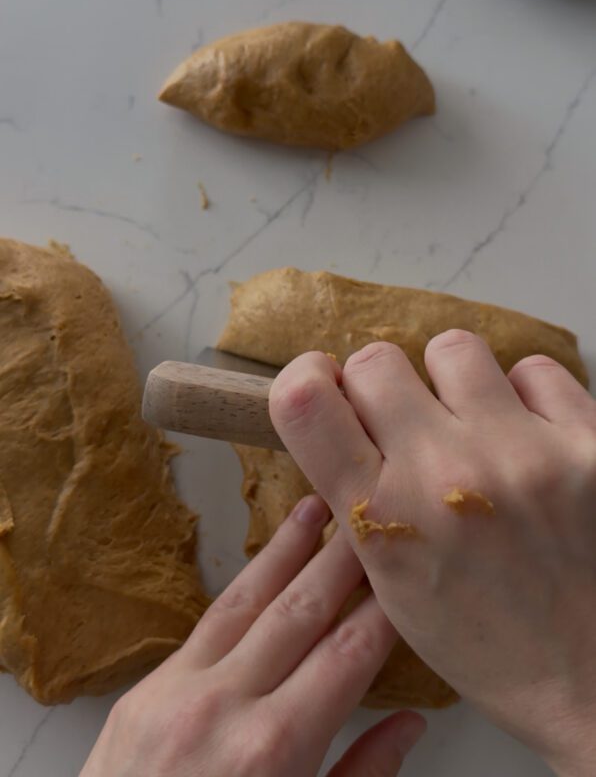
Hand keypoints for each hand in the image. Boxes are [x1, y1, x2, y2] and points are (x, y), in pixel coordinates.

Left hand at [80, 494, 424, 776]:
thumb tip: (409, 722)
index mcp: (274, 750)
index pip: (348, 654)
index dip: (383, 609)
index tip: (408, 574)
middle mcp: (225, 706)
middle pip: (299, 611)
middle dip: (340, 560)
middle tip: (369, 514)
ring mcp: (177, 691)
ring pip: (246, 601)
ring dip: (284, 549)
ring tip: (313, 507)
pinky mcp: (144, 690)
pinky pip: (204, 625)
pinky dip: (241, 587)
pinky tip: (261, 566)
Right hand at [270, 333, 595, 776]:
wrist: (593, 679)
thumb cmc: (491, 644)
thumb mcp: (393, 586)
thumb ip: (359, 498)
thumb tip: (341, 414)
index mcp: (385, 519)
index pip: (305, 400)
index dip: (306, 379)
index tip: (326, 387)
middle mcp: (447, 473)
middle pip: (375, 361)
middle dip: (382, 388)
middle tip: (409, 424)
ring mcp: (524, 452)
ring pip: (453, 349)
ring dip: (454, 384)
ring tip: (476, 428)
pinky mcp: (588, 442)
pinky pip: (535, 370)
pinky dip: (526, 398)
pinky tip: (529, 441)